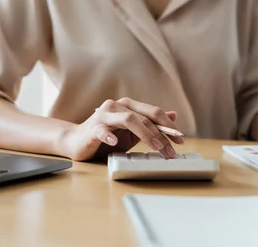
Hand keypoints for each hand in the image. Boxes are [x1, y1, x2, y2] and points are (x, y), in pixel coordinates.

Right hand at [65, 98, 184, 160]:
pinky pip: (103, 130)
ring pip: (129, 119)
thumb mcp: (132, 133)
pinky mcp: (93, 127)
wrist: (76, 142)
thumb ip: (150, 124)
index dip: (169, 126)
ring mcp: (104, 115)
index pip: (153, 113)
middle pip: (144, 117)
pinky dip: (110, 135)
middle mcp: (117, 106)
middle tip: (171, 150)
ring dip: (146, 134)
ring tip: (156, 147)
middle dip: (161, 134)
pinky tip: (115, 142)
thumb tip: (173, 115)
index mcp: (129, 106)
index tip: (181, 140)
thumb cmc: (106, 138)